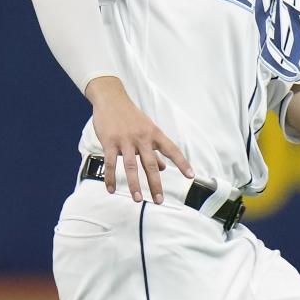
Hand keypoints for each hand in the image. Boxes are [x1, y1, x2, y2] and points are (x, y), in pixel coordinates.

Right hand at [85, 76, 193, 203]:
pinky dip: (110, 178)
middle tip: (159, 200)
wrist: (111, 99)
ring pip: (130, 166)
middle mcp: (142, 137)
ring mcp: (125, 140)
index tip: (190, 176)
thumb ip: (155, 149)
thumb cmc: (131, 116)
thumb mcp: (148, 129)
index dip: (182, 163)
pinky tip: (111, 189)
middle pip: (151, 164)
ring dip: (134, 184)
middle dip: (156, 184)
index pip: (172, 150)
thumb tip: (164, 167)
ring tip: (137, 199)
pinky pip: (110, 163)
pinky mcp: (109, 142)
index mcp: (154, 134)